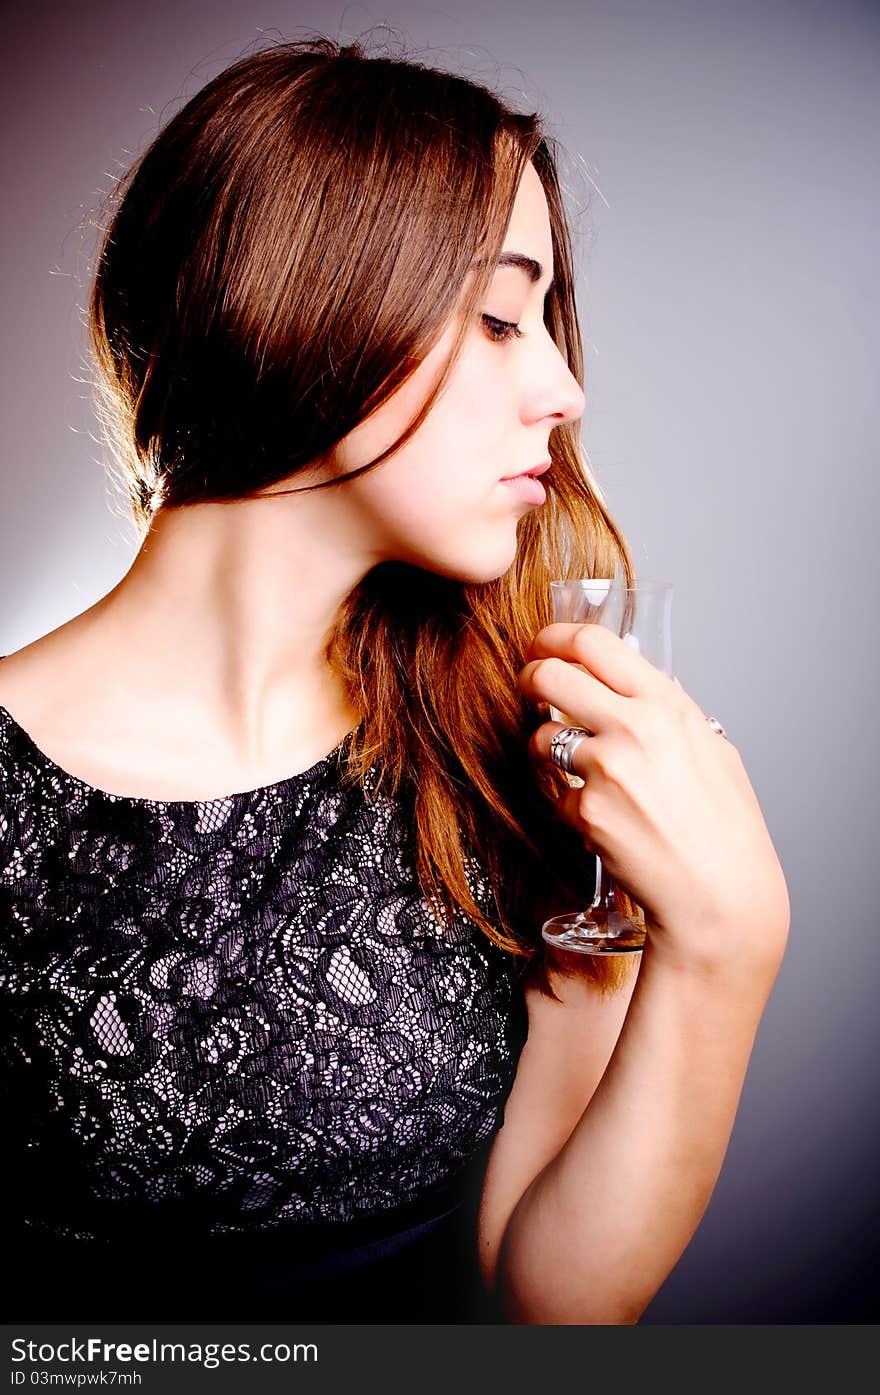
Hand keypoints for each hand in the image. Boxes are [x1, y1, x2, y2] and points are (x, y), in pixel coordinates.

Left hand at [518, 623, 790, 970]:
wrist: (720, 893)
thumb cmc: (725, 827)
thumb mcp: (712, 749)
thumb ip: (670, 713)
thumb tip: (635, 691)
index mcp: (667, 703)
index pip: (593, 642)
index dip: (556, 636)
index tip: (544, 644)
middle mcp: (633, 727)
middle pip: (549, 675)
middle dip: (531, 677)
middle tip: (531, 687)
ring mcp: (604, 768)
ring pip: (541, 736)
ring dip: (547, 748)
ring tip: (579, 770)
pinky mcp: (584, 810)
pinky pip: (556, 793)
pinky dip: (571, 804)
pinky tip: (604, 820)